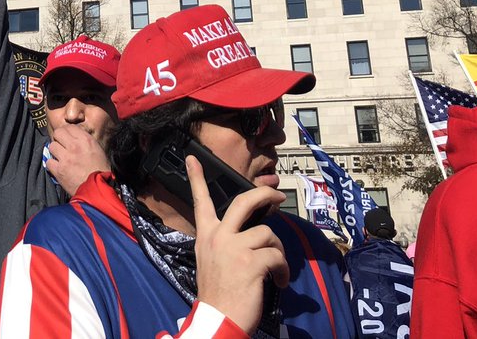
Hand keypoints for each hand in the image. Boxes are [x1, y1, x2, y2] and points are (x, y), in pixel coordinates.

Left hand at [45, 123, 108, 195]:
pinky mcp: (59, 170)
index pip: (69, 127)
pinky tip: (58, 167)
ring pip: (51, 146)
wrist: (99, 190)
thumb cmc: (101, 171)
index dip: (66, 132)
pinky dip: (52, 164)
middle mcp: (75, 146)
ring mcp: (66, 158)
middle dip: (58, 138)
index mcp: (86, 140)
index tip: (67, 137)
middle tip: (61, 145)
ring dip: (55, 151)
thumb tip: (74, 137)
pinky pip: (49, 161)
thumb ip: (85, 141)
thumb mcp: (98, 150)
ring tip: (60, 157)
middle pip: (57, 133)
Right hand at [189, 156, 288, 334]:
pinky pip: (277, 256)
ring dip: (278, 251)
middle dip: (264, 194)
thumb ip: (225, 242)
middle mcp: (219, 236)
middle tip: (277, 195)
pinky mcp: (252, 262)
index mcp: (206, 235)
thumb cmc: (218, 293)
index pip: (200, 201)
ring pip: (267, 234)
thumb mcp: (211, 260)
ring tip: (277, 269)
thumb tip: (252, 232)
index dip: (197, 178)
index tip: (193, 158)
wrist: (218, 319)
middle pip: (244, 202)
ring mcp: (235, 248)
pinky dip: (283, 270)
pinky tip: (280, 281)